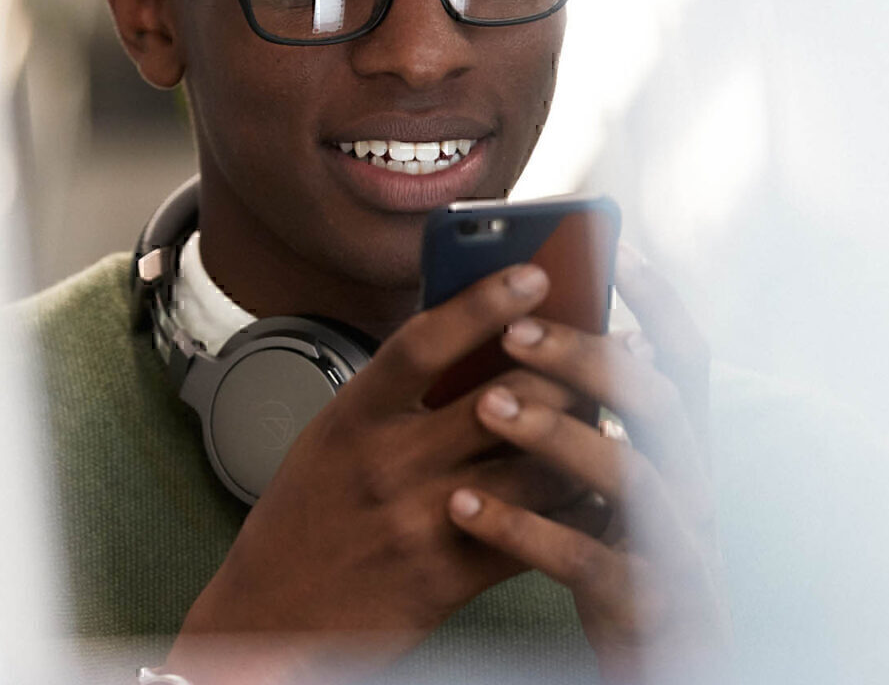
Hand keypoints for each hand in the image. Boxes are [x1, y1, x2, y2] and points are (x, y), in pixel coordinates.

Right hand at [164, 264, 585, 684]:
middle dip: (566, 367)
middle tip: (609, 342)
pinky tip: (598, 490)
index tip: (533, 272)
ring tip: (618, 411)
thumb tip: (468, 342)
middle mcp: (386, 463)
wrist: (270, 616)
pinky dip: (573, 509)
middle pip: (502, 397)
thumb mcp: (330, 439)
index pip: (423, 343)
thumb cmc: (303, 520)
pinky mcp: (448, 577)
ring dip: (584, 435)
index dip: (484, 302)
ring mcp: (420, 520)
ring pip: (533, 465)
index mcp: (350, 418)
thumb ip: (390, 396)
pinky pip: (533, 534)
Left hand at [447, 245, 730, 683]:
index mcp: (680, 447)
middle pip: (658, 402)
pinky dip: (524, 528)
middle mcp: (691, 486)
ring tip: (484, 406)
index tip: (616, 250)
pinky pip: (585, 558)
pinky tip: (464, 504)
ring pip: (629, 475)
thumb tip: (515, 327)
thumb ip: (583, 413)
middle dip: (587, 359)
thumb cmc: (610, 553)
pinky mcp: (643, 603)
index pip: (686, 358)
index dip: (660, 302)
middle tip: (514, 331)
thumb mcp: (604, 478)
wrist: (656, 664)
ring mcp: (675, 546)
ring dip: (554, 432)